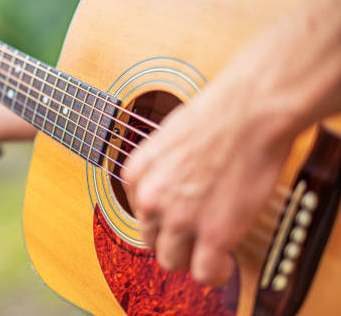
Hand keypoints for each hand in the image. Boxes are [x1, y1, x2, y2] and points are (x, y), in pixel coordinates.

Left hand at [121, 54, 297, 285]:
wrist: (249, 111)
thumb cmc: (217, 115)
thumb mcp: (168, 138)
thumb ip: (162, 168)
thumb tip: (173, 184)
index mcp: (137, 174)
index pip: (139, 212)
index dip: (161, 218)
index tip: (178, 219)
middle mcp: (151, 199)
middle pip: (151, 240)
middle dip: (172, 242)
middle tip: (193, 239)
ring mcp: (180, 218)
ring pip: (172, 261)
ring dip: (189, 260)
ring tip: (209, 254)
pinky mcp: (214, 234)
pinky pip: (203, 272)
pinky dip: (213, 273)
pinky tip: (223, 264)